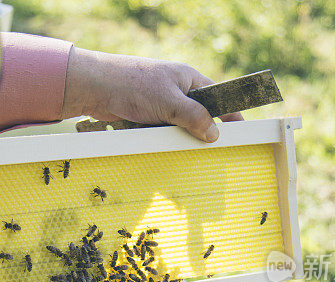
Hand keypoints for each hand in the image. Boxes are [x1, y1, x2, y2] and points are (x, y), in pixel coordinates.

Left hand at [62, 47, 243, 141]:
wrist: (94, 88)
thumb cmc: (133, 85)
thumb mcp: (169, 102)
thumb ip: (194, 116)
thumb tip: (214, 133)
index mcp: (189, 79)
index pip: (218, 97)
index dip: (229, 113)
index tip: (240, 130)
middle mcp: (177, 90)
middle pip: (198, 115)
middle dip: (201, 131)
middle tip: (208, 148)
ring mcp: (161, 103)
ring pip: (179, 127)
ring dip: (178, 137)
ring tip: (181, 149)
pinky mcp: (146, 115)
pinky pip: (161, 132)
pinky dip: (161, 139)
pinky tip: (160, 146)